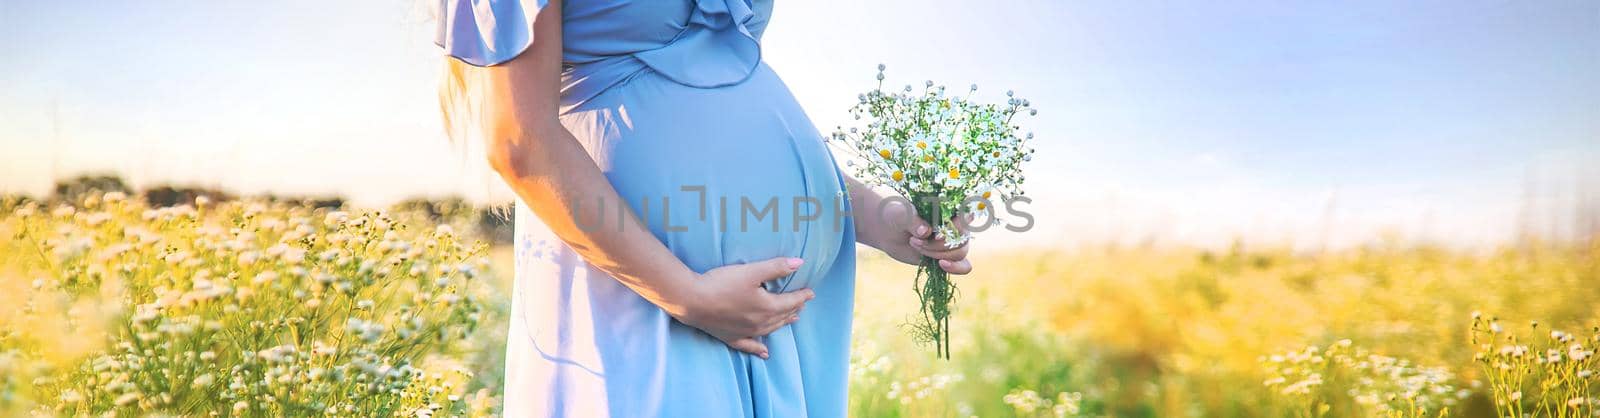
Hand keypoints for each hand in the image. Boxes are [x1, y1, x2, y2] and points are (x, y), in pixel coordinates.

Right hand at [672, 257, 813, 358]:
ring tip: (791, 320)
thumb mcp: (751, 271)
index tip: (811, 293)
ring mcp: (746, 333)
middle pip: (782, 316)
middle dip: (794, 309)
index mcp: (767, 307)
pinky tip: (765, 353)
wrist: (692, 300)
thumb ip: (776, 267)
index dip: (802, 296)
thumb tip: (799, 263)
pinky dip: (759, 349)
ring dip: (782, 324)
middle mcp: (760, 323)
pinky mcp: (731, 338)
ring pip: (770, 329)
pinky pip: (750, 346)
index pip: (791, 302)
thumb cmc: (721, 283)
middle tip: (802, 304)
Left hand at [876, 201, 973, 274]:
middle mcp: (956, 225)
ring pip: (959, 253)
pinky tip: (942, 265)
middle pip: (961, 240)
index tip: (936, 235)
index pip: (966, 217)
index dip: (955, 228)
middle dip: (937, 245)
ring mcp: (953, 242)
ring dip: (936, 254)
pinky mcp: (947, 257)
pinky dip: (957, 268)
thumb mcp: (901, 214)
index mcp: (949, 209)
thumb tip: (925, 231)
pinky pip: (964, 266)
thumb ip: (913, 220)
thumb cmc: (897, 215)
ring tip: (915, 245)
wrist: (889, 231)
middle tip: (914, 240)